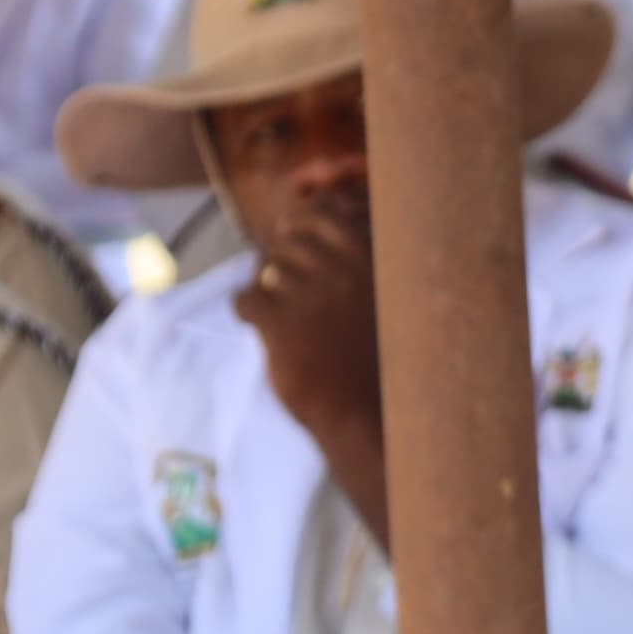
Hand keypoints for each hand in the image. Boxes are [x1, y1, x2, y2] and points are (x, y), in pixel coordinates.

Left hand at [235, 199, 391, 538]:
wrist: (367, 417)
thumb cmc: (381, 360)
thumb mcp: (386, 300)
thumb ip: (362, 266)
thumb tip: (328, 227)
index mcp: (373, 262)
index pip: (325, 217)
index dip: (303, 221)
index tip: (293, 231)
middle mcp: (343, 270)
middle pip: (289, 244)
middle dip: (280, 259)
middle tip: (283, 285)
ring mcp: (311, 295)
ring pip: (266, 270)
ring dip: (266, 288)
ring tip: (277, 313)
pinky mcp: (280, 323)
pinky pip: (246, 299)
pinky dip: (247, 311)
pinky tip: (260, 326)